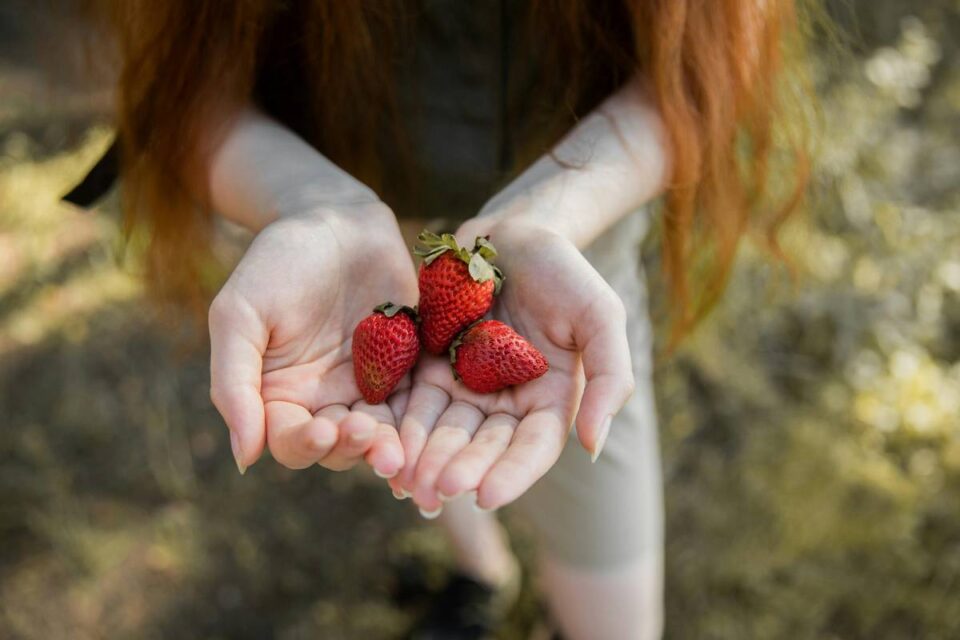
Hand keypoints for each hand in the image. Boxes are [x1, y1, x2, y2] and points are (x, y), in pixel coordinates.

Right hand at [209, 202, 417, 475]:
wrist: (336, 218)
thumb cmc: (278, 261)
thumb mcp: (240, 314)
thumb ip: (233, 383)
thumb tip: (244, 458)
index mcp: (280, 395)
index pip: (289, 441)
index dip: (304, 445)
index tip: (323, 432)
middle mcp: (325, 400)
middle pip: (339, 447)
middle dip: (352, 448)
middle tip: (368, 436)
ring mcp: (369, 386)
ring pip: (380, 432)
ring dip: (388, 445)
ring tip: (399, 450)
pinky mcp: (407, 368)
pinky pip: (416, 401)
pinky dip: (422, 418)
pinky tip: (431, 425)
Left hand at [389, 220, 634, 512]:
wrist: (512, 234)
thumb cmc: (563, 272)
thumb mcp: (601, 316)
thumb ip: (609, 377)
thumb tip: (593, 445)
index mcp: (549, 399)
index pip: (533, 447)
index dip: (512, 474)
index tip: (487, 497)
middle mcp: (506, 402)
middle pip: (483, 445)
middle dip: (461, 470)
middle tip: (437, 491)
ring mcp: (464, 386)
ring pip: (444, 431)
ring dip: (425, 458)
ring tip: (404, 481)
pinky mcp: (428, 367)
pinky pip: (412, 401)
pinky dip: (400, 426)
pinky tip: (382, 446)